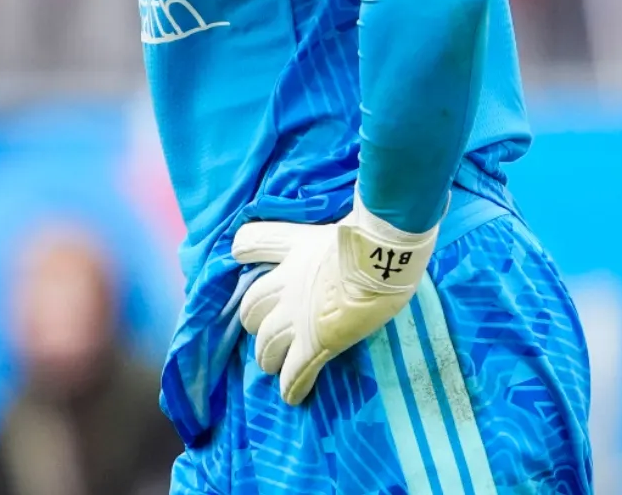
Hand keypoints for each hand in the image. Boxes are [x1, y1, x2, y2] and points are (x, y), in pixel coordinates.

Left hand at [232, 194, 438, 404]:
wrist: (381, 257)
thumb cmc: (370, 237)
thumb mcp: (344, 223)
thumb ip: (340, 229)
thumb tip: (364, 223)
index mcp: (293, 250)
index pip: (251, 242)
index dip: (245, 248)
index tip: (240, 254)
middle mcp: (285, 286)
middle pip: (250, 308)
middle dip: (254, 323)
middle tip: (266, 330)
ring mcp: (296, 318)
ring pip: (265, 346)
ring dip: (267, 358)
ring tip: (274, 365)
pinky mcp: (314, 344)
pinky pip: (294, 373)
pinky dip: (291, 387)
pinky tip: (292, 397)